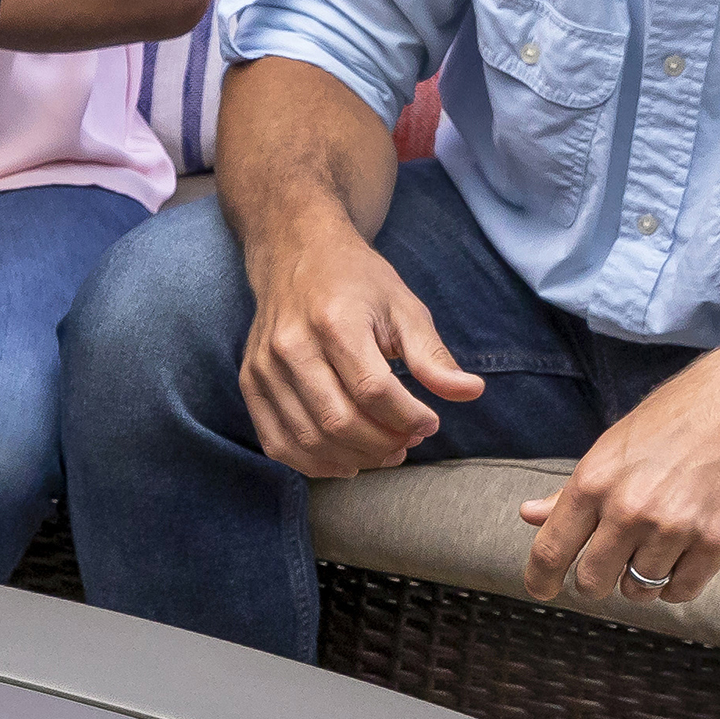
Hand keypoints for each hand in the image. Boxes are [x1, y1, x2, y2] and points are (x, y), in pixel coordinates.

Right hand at [237, 214, 483, 475]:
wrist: (295, 255)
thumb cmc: (356, 282)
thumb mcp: (404, 307)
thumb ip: (432, 355)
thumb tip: (469, 392)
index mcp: (335, 322)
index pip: (374, 391)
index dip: (408, 418)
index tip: (431, 423)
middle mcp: (292, 347)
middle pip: (339, 421)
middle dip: (384, 443)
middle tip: (409, 442)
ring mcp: (264, 368)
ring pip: (308, 438)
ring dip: (354, 457)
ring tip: (384, 452)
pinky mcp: (250, 383)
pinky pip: (277, 442)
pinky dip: (312, 463)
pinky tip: (345, 460)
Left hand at [517, 345, 719, 605]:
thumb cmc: (669, 424)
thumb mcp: (609, 450)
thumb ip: (569, 492)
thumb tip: (528, 515)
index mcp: (592, 485)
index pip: (551, 551)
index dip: (540, 580)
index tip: (542, 590)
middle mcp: (630, 510)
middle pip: (593, 581)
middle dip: (595, 582)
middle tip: (608, 570)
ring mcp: (675, 528)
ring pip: (639, 589)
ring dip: (640, 581)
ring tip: (651, 554)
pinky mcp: (718, 541)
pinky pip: (682, 591)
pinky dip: (676, 585)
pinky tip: (679, 562)